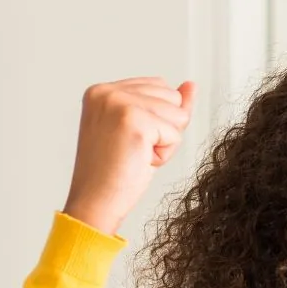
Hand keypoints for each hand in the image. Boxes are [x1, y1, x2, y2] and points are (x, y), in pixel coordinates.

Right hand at [61, 77, 195, 235]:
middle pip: (172, 97)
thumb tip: (191, 86)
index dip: (157, 119)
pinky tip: (139, 161)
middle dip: (164, 129)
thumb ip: (166, 105)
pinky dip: (164, 154)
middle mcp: (107, 91)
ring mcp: (118, 104)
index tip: (129, 139)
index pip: (159, 86)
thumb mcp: (144, 130)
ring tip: (136, 154)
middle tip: (134, 149)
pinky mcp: (134, 121)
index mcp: (103, 90)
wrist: (96, 202)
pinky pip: (176, 134)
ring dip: (165, 142)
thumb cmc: (116, 172)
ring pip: (178, 114)